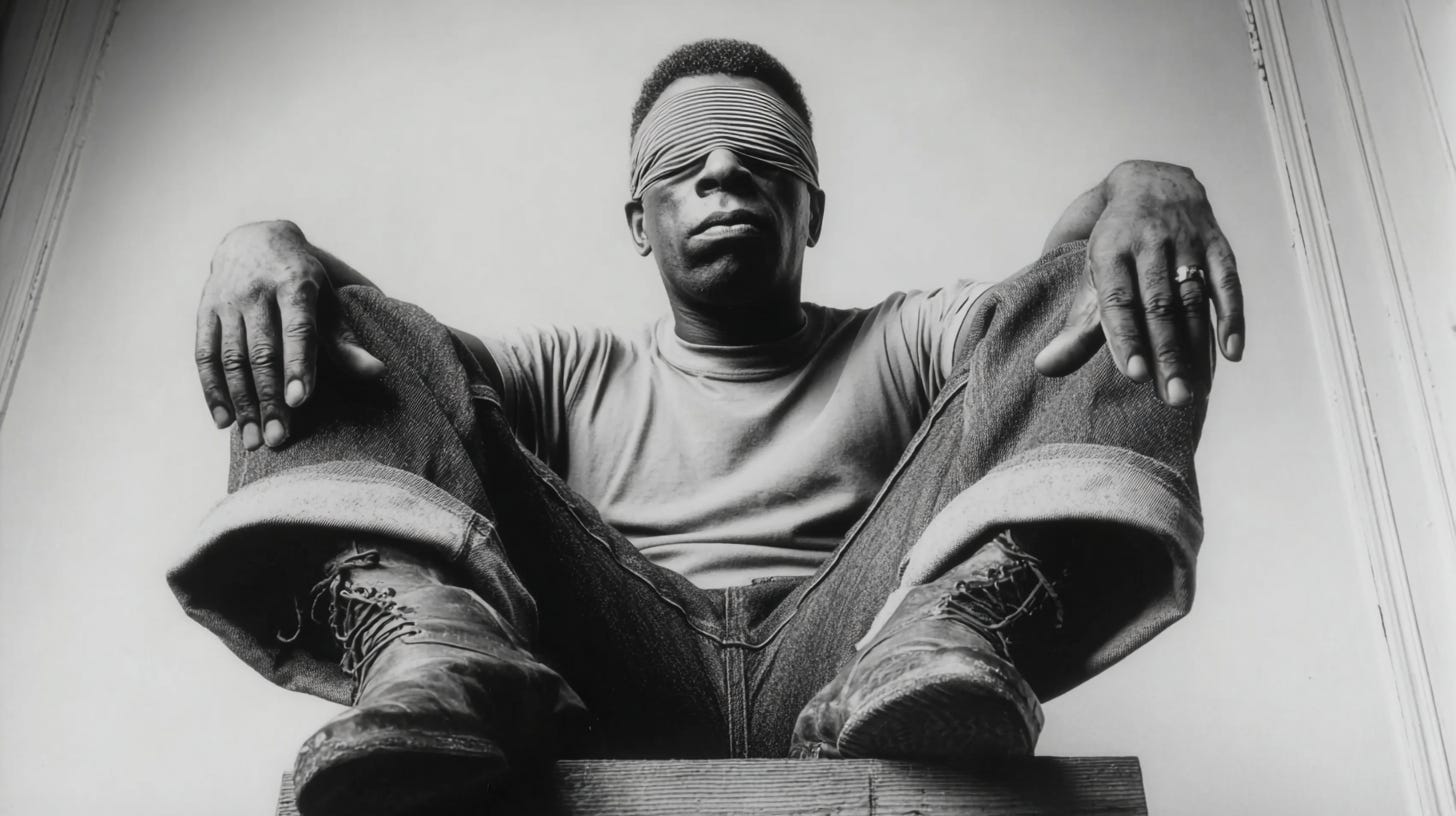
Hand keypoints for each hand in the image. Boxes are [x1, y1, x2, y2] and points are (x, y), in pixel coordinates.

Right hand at [194, 221, 382, 449]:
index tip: (299, 401)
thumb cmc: (302, 281)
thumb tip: (377, 372)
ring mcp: (227, 301)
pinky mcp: (204, 311)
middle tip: (277, 439)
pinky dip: (212, 390)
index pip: (298, 330)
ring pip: (231, 359)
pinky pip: (204, 356)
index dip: (298, 366)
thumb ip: (347, 341)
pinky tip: (224, 420)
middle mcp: (257, 291)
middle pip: (262, 353)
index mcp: (295, 285)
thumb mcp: (328, 302)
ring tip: (253, 440)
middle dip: (269, 399)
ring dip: (241, 402)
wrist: (253, 241)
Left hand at [1034, 160, 1243, 405]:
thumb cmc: (1116, 245)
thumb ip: (1076, 326)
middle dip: (1166, 354)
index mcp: (1110, 251)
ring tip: (1196, 392)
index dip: (1126, 337)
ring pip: (1192, 299)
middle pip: (1158, 306)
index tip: (1135, 375)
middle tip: (1173, 398)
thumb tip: (1044, 367)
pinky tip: (1232, 353)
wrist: (1151, 183)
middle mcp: (1149, 244)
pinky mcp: (1217, 244)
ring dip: (1197, 347)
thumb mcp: (1092, 276)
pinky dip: (1232, 316)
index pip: (1118, 300)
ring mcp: (1186, 243)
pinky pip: (1228, 282)